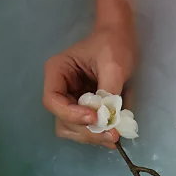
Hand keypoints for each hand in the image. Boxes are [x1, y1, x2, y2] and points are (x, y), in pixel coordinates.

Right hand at [42, 22, 135, 149]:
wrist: (121, 39)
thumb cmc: (114, 44)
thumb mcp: (113, 64)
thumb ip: (109, 90)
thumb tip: (109, 116)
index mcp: (57, 72)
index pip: (53, 101)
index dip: (71, 114)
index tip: (95, 118)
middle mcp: (60, 89)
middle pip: (62, 120)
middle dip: (85, 130)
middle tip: (111, 134)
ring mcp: (71, 101)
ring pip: (72, 129)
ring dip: (91, 136)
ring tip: (114, 136)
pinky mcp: (84, 109)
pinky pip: (85, 128)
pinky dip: (97, 134)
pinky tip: (113, 134)